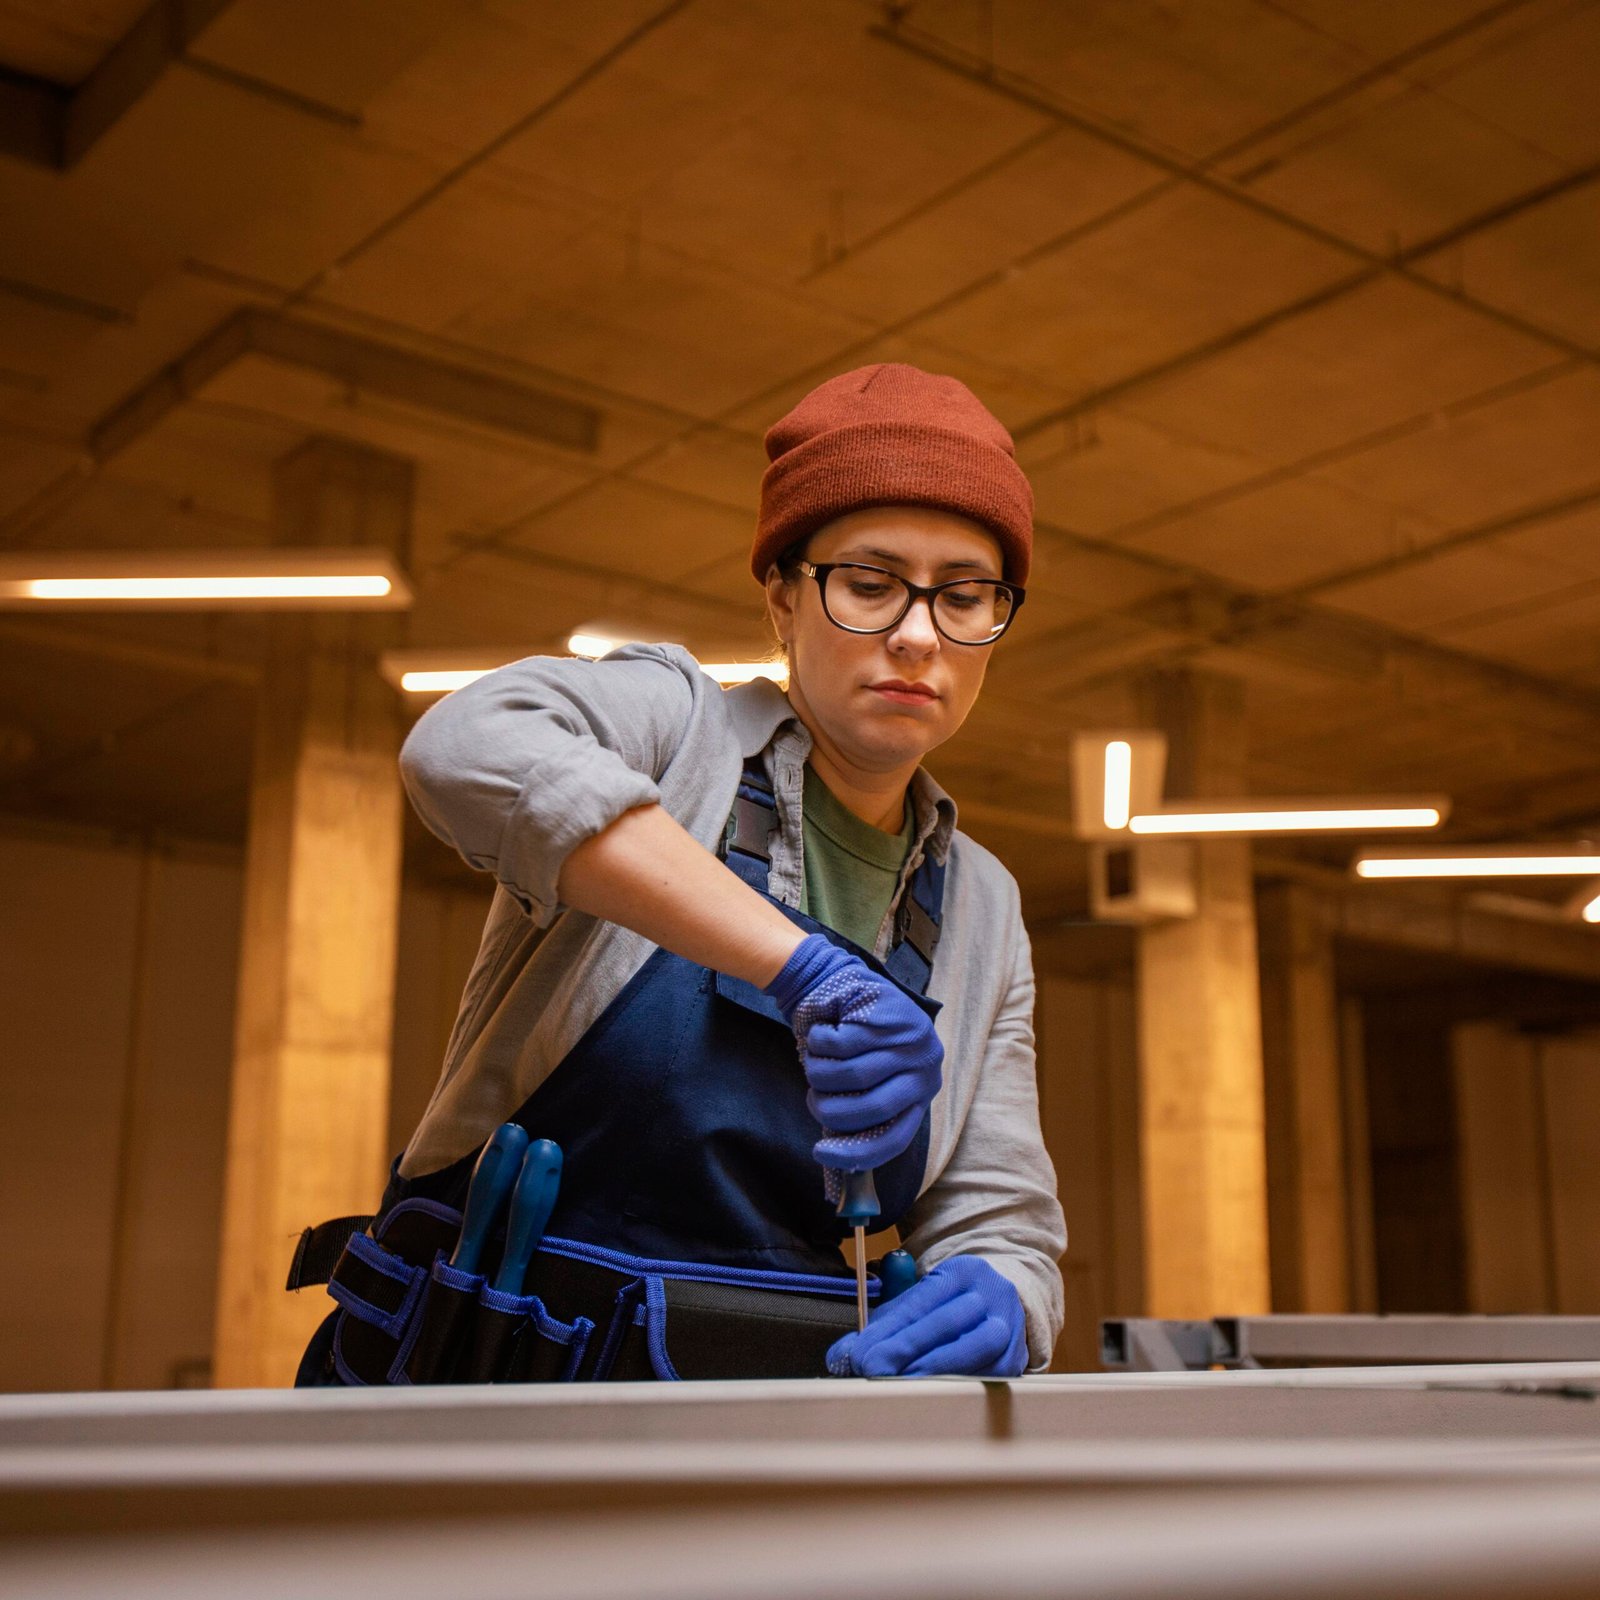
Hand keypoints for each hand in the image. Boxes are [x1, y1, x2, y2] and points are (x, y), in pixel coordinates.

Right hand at [764, 933, 942, 1170]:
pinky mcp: (885, 1012)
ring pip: (850, 1075)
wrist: (840, 985)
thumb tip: (842, 1169)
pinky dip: (818, 1044)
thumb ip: (860, 1118)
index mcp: (922, 1091)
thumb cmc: (851, 1044)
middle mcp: (924, 1065)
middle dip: (829, 1108)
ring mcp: (908, 1037)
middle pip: (870, 1107)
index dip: (856, 1153)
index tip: (820, 1152)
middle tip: (812, 1097)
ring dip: (818, 1072)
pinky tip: (821, 1034)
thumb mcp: (864, 1083)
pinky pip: (839, 1046)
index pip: (894, 1137)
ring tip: (814, 1061)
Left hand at [826, 1256, 1027, 1377]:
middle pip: (945, 1323)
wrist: (1004, 1304)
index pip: (920, 1301)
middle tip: (870, 1371)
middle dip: (903, 1350)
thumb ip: (883, 1322)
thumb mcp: (920, 1300)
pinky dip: (953, 1388)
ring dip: (928, 1372)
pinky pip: (985, 1377)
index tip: (859, 1354)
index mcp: (962, 1271)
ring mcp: (1009, 1328)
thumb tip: (842, 1354)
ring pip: (970, 1351)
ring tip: (896, 1387)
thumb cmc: (949, 1307)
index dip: (887, 1330)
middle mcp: (991, 1295)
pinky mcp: (1016, 1361)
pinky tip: (926, 1397)